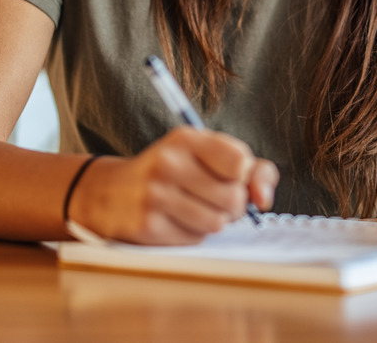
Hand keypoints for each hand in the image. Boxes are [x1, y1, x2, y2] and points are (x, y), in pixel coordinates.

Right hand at [67, 127, 278, 244]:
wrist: (111, 193)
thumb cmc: (173, 172)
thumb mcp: (207, 155)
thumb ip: (251, 170)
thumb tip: (265, 199)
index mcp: (186, 138)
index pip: (240, 161)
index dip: (245, 176)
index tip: (233, 177)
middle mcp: (168, 162)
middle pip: (234, 197)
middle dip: (233, 205)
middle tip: (216, 199)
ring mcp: (155, 194)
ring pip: (217, 223)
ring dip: (214, 221)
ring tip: (195, 208)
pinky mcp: (147, 225)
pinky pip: (195, 239)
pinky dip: (194, 234)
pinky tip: (176, 220)